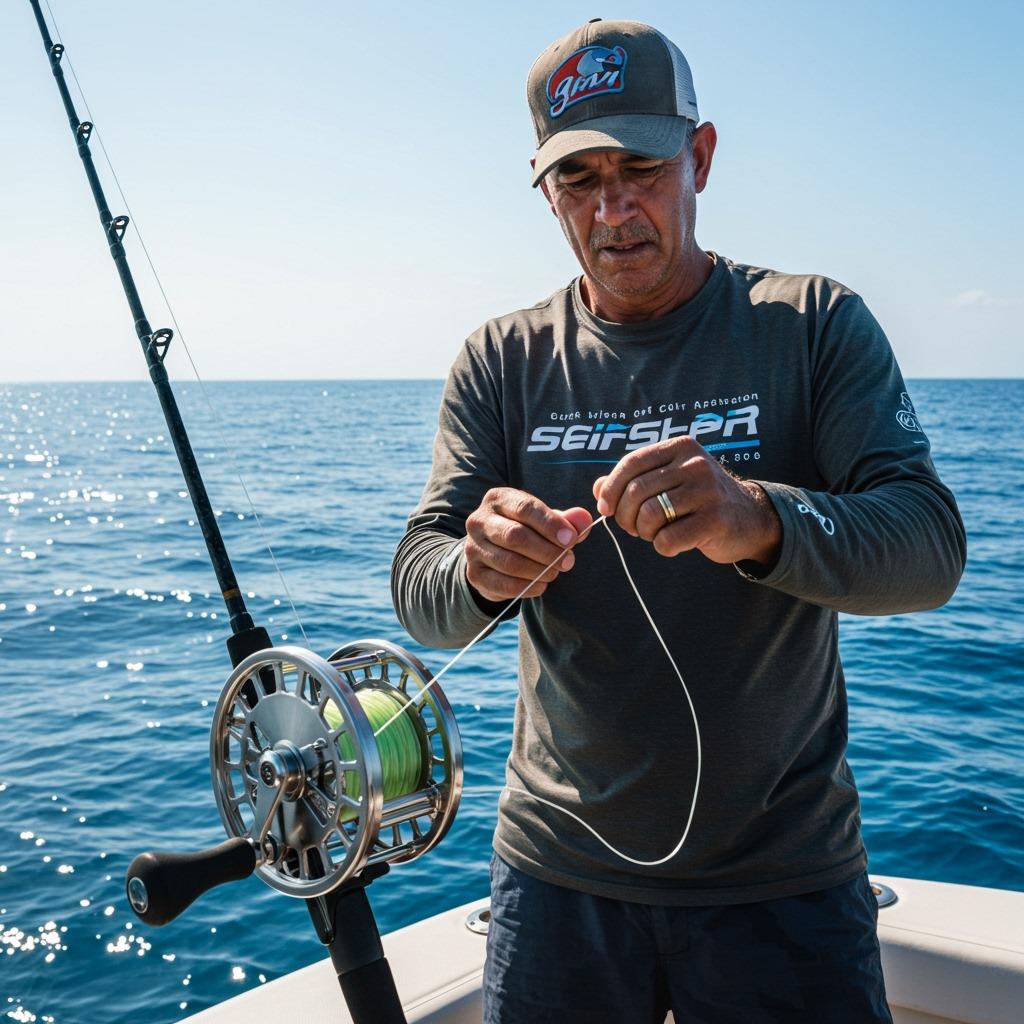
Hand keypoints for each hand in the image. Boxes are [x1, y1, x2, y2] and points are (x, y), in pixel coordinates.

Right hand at [465, 488, 593, 601]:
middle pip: (516, 536)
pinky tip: (541, 585)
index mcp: (498, 499)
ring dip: (539, 570)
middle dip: (547, 551)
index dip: (551, 524)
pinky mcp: (474, 574)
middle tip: (568, 561)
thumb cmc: (525, 531)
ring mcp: (473, 548)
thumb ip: (566, 520)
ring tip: (555, 572)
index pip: (525, 508)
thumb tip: (583, 519)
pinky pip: (503, 584)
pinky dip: (527, 587)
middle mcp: (479, 521)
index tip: (572, 539)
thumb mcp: (545, 521)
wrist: (492, 554)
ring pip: (510, 562)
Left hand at [593, 437, 780, 565]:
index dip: (611, 488)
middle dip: (625, 516)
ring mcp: (707, 491)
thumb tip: (598, 489)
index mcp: (681, 448)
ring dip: (644, 532)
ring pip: (650, 515)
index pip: (631, 463)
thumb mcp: (670, 480)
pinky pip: (668, 539)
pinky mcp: (715, 520)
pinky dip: (662, 547)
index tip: (605, 507)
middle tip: (634, 527)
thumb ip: (633, 481)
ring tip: (654, 534)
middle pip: (636, 492)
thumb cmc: (700, 499)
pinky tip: (672, 544)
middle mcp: (695, 464)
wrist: (750, 518)